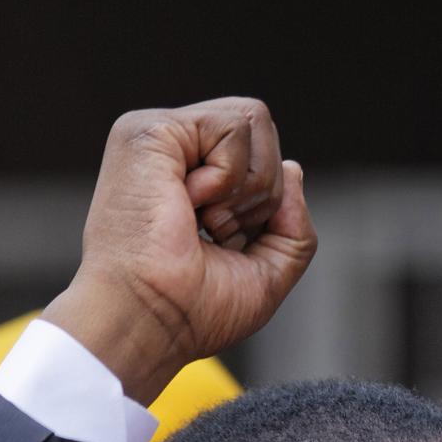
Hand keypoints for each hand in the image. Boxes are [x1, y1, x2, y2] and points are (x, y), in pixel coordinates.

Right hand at [42, 98, 315, 403]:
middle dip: (263, 190)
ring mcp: (158, 135)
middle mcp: (173, 152)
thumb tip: (293, 167)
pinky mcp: (150, 130)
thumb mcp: (267, 272)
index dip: (266, 202)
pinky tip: (190, 204)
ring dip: (248, 187)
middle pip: (259, 126)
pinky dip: (229, 179)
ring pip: (252, 120)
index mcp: (191, 179)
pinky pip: (233, 127)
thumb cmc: (194, 311)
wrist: (148, 321)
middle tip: (218, 230)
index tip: (227, 243)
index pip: (258, 152)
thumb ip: (292, 225)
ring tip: (203, 218)